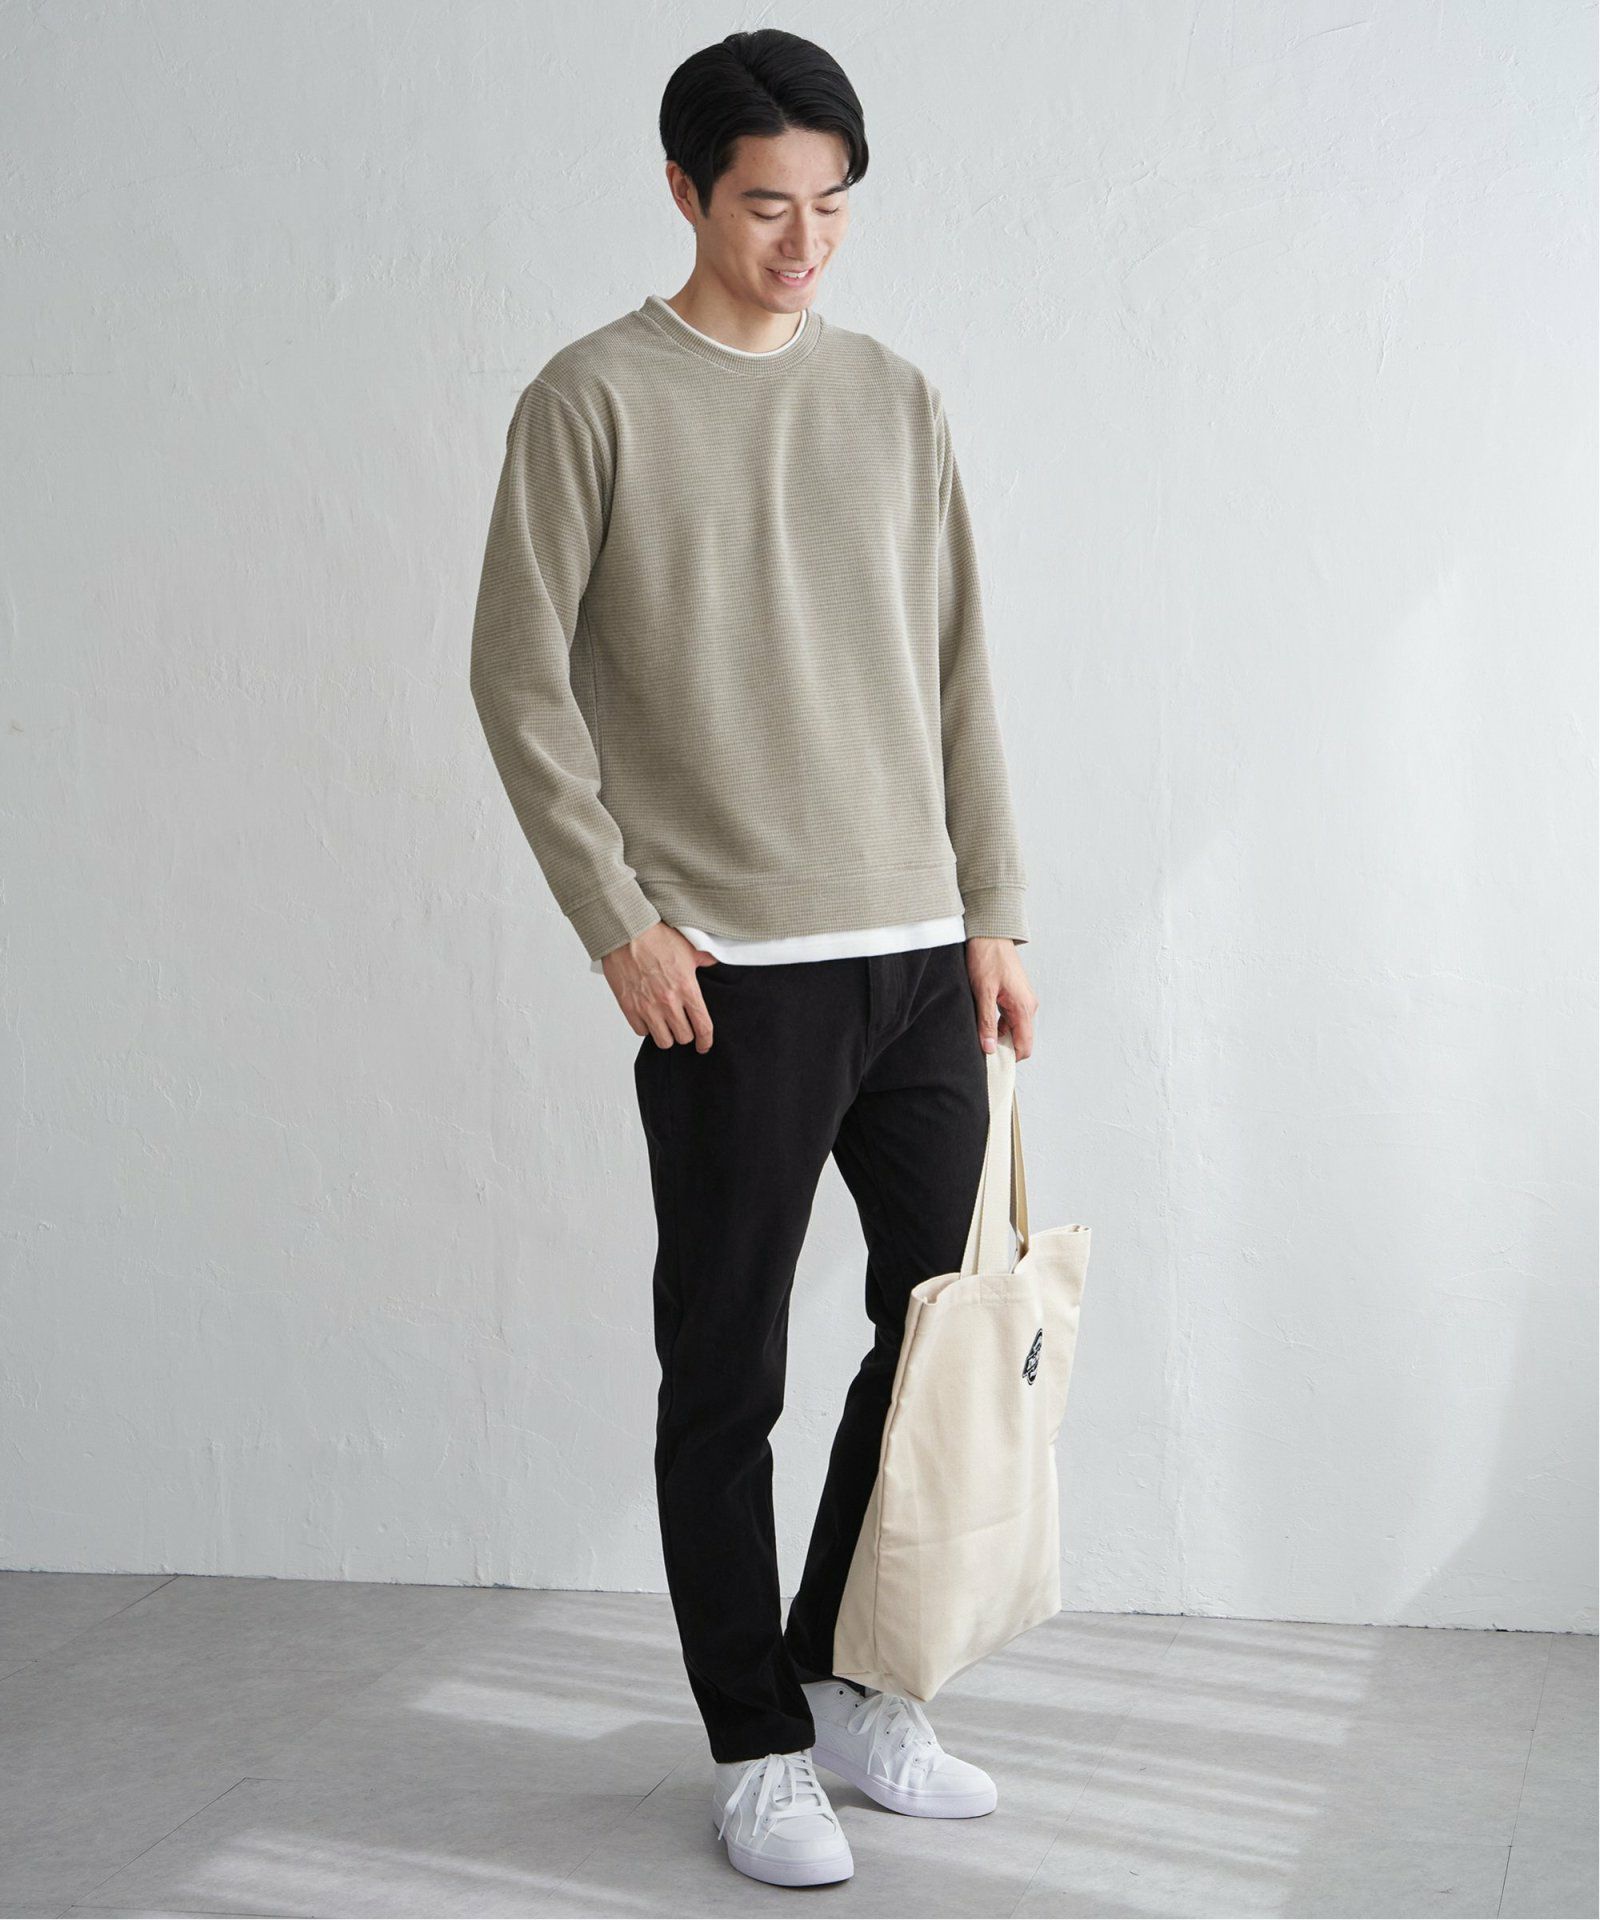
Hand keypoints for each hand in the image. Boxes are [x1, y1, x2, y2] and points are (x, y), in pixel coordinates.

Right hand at [602, 921, 718, 1051]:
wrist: (627, 932)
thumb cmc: (656, 937)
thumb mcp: (688, 947)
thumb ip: (704, 959)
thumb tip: (715, 960)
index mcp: (687, 989)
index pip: (703, 1027)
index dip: (706, 1041)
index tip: (704, 1045)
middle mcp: (668, 1002)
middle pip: (683, 1037)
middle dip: (686, 1034)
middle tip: (683, 1026)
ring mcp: (648, 1006)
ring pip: (663, 1040)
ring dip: (667, 1035)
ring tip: (666, 1025)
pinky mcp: (629, 1007)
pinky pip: (641, 1031)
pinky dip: (646, 1028)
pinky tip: (649, 1017)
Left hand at [965, 937, 1037, 1060]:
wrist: (990, 933)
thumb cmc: (987, 957)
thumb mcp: (982, 992)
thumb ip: (986, 1022)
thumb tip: (989, 1048)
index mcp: (1023, 1007)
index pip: (1024, 1046)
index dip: (1010, 1059)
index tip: (993, 1064)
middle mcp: (1028, 1005)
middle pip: (1020, 1039)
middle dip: (1003, 1048)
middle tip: (981, 1050)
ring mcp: (1023, 999)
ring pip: (1014, 1029)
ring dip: (999, 1035)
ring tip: (979, 1034)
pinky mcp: (1015, 994)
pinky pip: (1010, 1017)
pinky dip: (998, 1024)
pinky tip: (982, 1021)